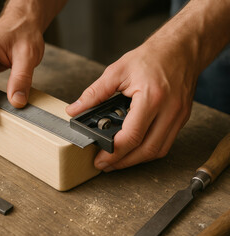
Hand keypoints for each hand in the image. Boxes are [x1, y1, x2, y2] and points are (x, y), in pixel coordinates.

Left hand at [66, 42, 196, 170]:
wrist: (181, 48)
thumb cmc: (152, 56)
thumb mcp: (117, 71)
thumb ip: (95, 93)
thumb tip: (75, 109)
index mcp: (151, 98)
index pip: (132, 135)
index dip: (114, 153)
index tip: (100, 159)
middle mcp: (169, 110)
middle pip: (147, 150)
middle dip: (124, 162)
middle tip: (106, 165)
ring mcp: (178, 116)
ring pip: (158, 151)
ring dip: (137, 160)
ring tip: (118, 160)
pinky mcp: (181, 118)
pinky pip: (166, 143)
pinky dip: (148, 150)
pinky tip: (135, 149)